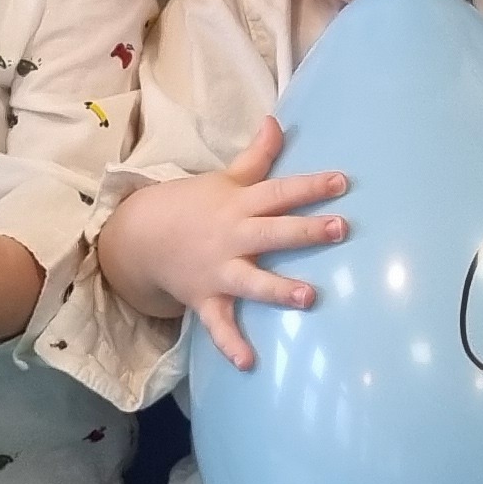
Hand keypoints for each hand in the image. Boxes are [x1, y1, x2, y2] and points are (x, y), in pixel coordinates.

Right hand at [97, 119, 346, 371]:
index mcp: (239, 205)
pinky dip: (231, 344)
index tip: (342, 182)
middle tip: (339, 229)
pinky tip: (249, 362)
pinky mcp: (207, 299)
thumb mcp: (224, 178)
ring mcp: (219, 271)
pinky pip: (219, 325)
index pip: (280, 192)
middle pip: (273, 232)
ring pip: (252, 281)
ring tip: (308, 297)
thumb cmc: (194, 206)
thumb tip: (277, 121)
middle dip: (306, 232)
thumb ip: (256, 157)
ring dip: (279, 289)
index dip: (311, 186)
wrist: (140, 236)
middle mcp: (232, 237)